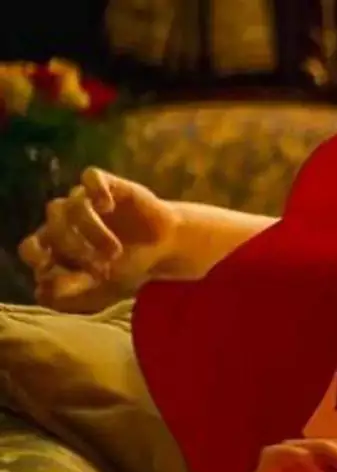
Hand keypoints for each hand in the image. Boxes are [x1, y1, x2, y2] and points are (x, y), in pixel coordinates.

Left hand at [17, 167, 179, 311]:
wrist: (167, 245)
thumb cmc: (131, 264)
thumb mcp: (102, 284)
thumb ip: (73, 287)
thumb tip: (40, 292)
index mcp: (58, 243)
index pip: (31, 246)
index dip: (36, 255)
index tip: (51, 268)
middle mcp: (68, 219)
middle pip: (53, 225)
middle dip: (74, 248)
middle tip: (101, 268)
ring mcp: (87, 199)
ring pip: (74, 204)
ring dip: (92, 230)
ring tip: (115, 251)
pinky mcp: (109, 184)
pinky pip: (91, 176)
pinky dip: (96, 190)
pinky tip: (108, 206)